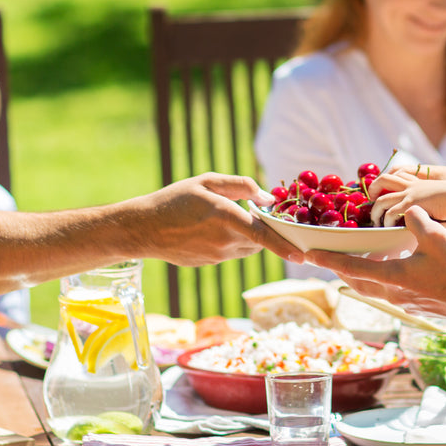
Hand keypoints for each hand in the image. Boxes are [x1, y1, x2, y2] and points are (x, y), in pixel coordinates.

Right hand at [141, 173, 295, 264]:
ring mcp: (217, 256)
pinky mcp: (210, 263)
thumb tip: (267, 198)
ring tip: (229, 219)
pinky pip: (231, 253)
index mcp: (225, 217)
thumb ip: (241, 186)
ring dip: (249, 236)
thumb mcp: (207, 181)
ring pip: (247, 248)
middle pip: (259, 240)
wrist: (143, 228)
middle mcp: (224, 240)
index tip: (301, 256)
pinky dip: (233, 242)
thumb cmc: (175, 199)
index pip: (262, 235)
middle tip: (258, 213)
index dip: (284, 245)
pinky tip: (212, 230)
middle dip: (265, 230)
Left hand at [300, 206, 445, 323]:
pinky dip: (380, 276)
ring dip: (361, 272)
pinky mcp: (416, 304)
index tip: (310, 255)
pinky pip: (388, 289)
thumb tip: (406, 209)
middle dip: (341, 267)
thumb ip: (416, 219)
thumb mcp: (437, 237)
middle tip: (329, 255)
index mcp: (392, 277)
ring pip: (372, 287)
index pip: (352, 267)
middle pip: (357, 281)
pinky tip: (391, 264)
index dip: (329, 260)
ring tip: (359, 256)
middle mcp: (393, 293)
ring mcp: (404, 302)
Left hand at [367, 174, 445, 227]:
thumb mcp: (441, 196)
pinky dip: (386, 221)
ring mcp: (409, 194)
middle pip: (383, 179)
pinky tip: (388, 228)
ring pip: (382, 199)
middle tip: (370, 200)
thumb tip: (432, 212)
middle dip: (372, 188)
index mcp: (417, 182)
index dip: (386, 180)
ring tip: (375, 221)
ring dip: (375, 211)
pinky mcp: (410, 205)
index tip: (381, 190)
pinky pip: (391, 213)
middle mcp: (410, 186)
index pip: (396, 173)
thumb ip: (432, 201)